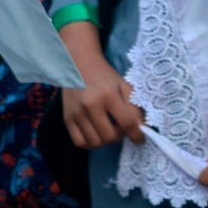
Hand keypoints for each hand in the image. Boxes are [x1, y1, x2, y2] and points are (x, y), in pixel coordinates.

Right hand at [58, 22, 143, 148]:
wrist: (77, 64)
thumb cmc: (104, 75)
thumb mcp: (123, 86)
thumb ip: (134, 107)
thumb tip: (141, 129)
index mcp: (108, 95)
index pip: (126, 124)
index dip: (136, 135)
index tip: (139, 138)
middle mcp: (90, 105)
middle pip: (110, 136)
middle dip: (120, 136)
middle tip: (121, 129)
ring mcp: (76, 113)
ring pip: (95, 142)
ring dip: (105, 141)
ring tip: (108, 130)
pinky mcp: (67, 118)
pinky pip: (79, 142)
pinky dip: (90, 143)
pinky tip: (95, 134)